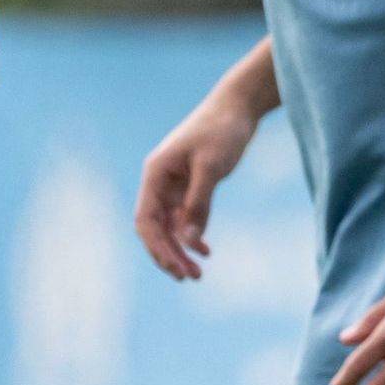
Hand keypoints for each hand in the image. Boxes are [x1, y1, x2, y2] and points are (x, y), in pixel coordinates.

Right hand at [134, 98, 259, 280]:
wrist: (238, 106)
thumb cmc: (222, 131)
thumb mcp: (212, 167)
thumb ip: (199, 204)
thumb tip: (189, 241)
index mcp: (156, 174)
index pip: (146, 220)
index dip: (158, 247)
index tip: (176, 268)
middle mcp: (159, 181)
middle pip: (155, 228)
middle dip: (169, 254)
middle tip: (190, 278)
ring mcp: (174, 184)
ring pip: (170, 226)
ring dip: (181, 250)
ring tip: (197, 273)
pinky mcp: (190, 185)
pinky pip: (185, 218)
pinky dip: (194, 235)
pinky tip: (206, 252)